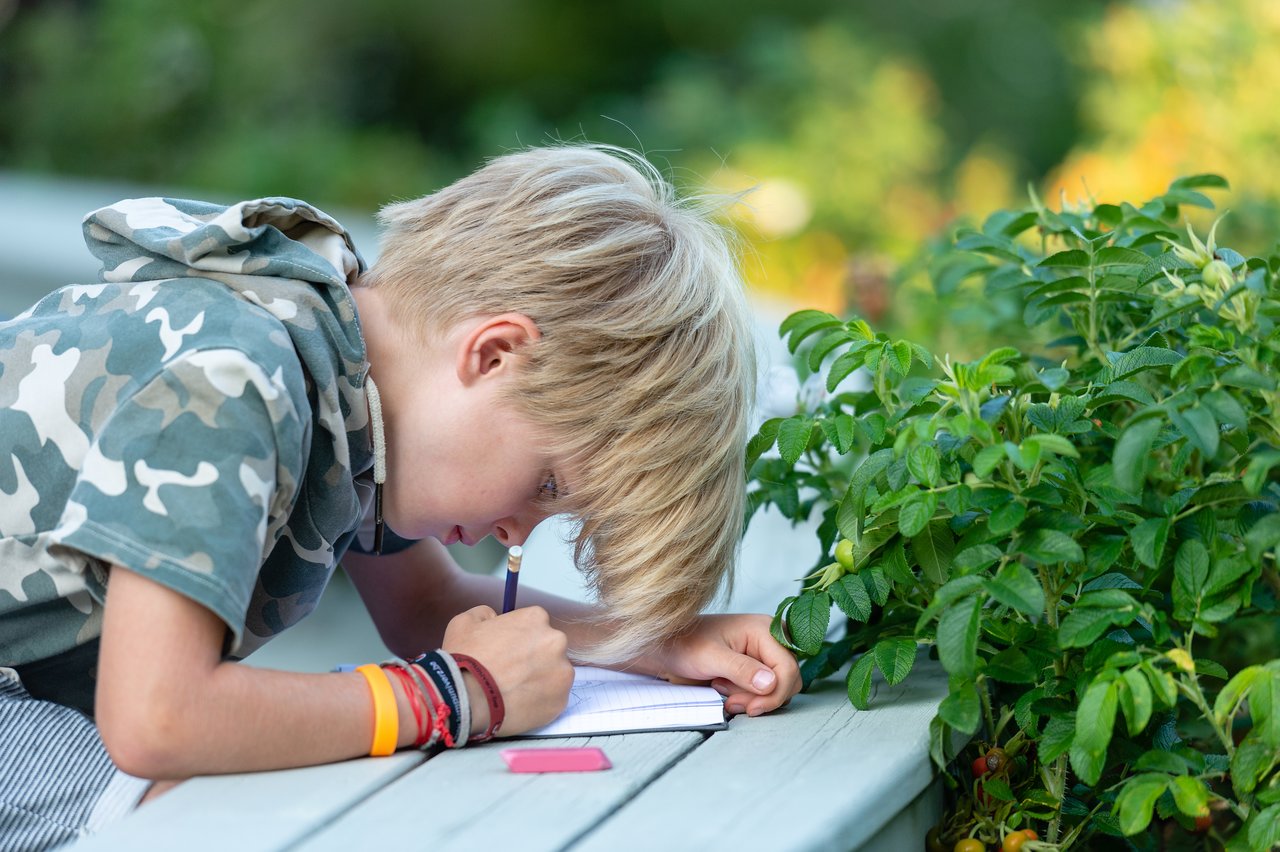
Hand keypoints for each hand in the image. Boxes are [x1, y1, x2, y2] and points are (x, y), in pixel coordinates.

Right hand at [441, 605, 572, 735]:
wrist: (466, 699)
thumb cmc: (465, 659)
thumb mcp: (464, 622)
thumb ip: (485, 613)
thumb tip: (494, 618)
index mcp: (536, 618)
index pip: (535, 625)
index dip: (520, 640)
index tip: (508, 653)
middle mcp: (556, 641)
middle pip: (549, 648)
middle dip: (534, 659)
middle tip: (512, 673)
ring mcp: (562, 672)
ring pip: (554, 674)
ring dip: (539, 680)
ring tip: (515, 691)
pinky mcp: (562, 700)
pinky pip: (553, 698)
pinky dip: (540, 702)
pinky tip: (520, 704)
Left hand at [648, 613, 800, 717]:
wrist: (670, 647)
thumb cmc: (686, 645)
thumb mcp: (710, 658)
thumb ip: (741, 670)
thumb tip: (771, 683)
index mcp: (764, 629)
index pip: (788, 668)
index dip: (774, 694)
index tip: (750, 709)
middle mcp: (770, 640)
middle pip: (788, 681)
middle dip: (762, 698)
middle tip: (731, 700)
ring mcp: (765, 654)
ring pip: (779, 689)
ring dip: (753, 699)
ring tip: (723, 691)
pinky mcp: (758, 668)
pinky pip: (767, 691)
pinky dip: (750, 698)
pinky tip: (726, 691)